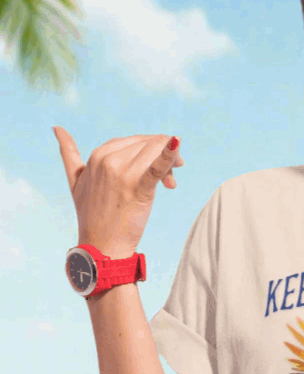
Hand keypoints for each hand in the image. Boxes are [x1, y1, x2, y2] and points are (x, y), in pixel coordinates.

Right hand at [53, 127, 184, 258]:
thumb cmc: (92, 214)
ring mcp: (122, 173)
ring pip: (157, 151)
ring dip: (172, 163)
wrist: (102, 245)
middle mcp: (108, 160)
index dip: (151, 152)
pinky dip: (169, 154)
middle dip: (164, 156)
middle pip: (149, 144)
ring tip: (171, 183)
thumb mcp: (76, 180)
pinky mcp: (138, 188)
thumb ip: (68, 153)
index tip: (159, 172)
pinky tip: (177, 142)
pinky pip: (156, 166)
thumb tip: (57, 128)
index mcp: (98, 155)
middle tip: (170, 180)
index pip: (136, 141)